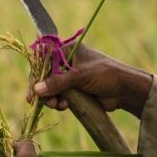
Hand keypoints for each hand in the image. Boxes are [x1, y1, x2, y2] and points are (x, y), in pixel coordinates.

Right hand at [30, 44, 152, 117]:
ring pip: (52, 88)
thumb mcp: (79, 76)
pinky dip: (59, 102)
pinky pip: (60, 96)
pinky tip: (63, 106)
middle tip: (35, 101)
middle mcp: (67, 62)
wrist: (125, 90)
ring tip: (56, 105)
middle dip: (42, 89)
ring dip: (51, 98)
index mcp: (68, 50)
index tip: (32, 87)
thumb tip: (37, 90)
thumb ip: (57, 82)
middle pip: (46, 76)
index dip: (37, 74)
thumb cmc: (105, 74)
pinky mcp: (75, 91)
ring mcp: (71, 77)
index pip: (45, 60)